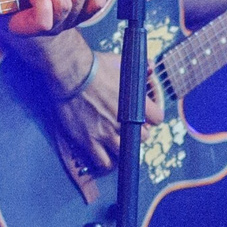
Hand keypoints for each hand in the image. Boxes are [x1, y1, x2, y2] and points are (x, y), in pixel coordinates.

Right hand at [55, 49, 164, 172]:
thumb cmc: (93, 65)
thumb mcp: (120, 63)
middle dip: (136, 133)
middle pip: (143, 137)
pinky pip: (103, 162)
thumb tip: (151, 66)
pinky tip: (102, 154)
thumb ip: (138, 69)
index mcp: (136, 103)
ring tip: (115, 143)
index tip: (143, 116)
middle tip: (126, 128)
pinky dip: (105, 162)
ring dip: (122, 149)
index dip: (151, 117)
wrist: (69, 72)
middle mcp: (125, 121)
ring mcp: (107, 133)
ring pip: (125, 152)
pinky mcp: (89, 140)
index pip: (157, 118)